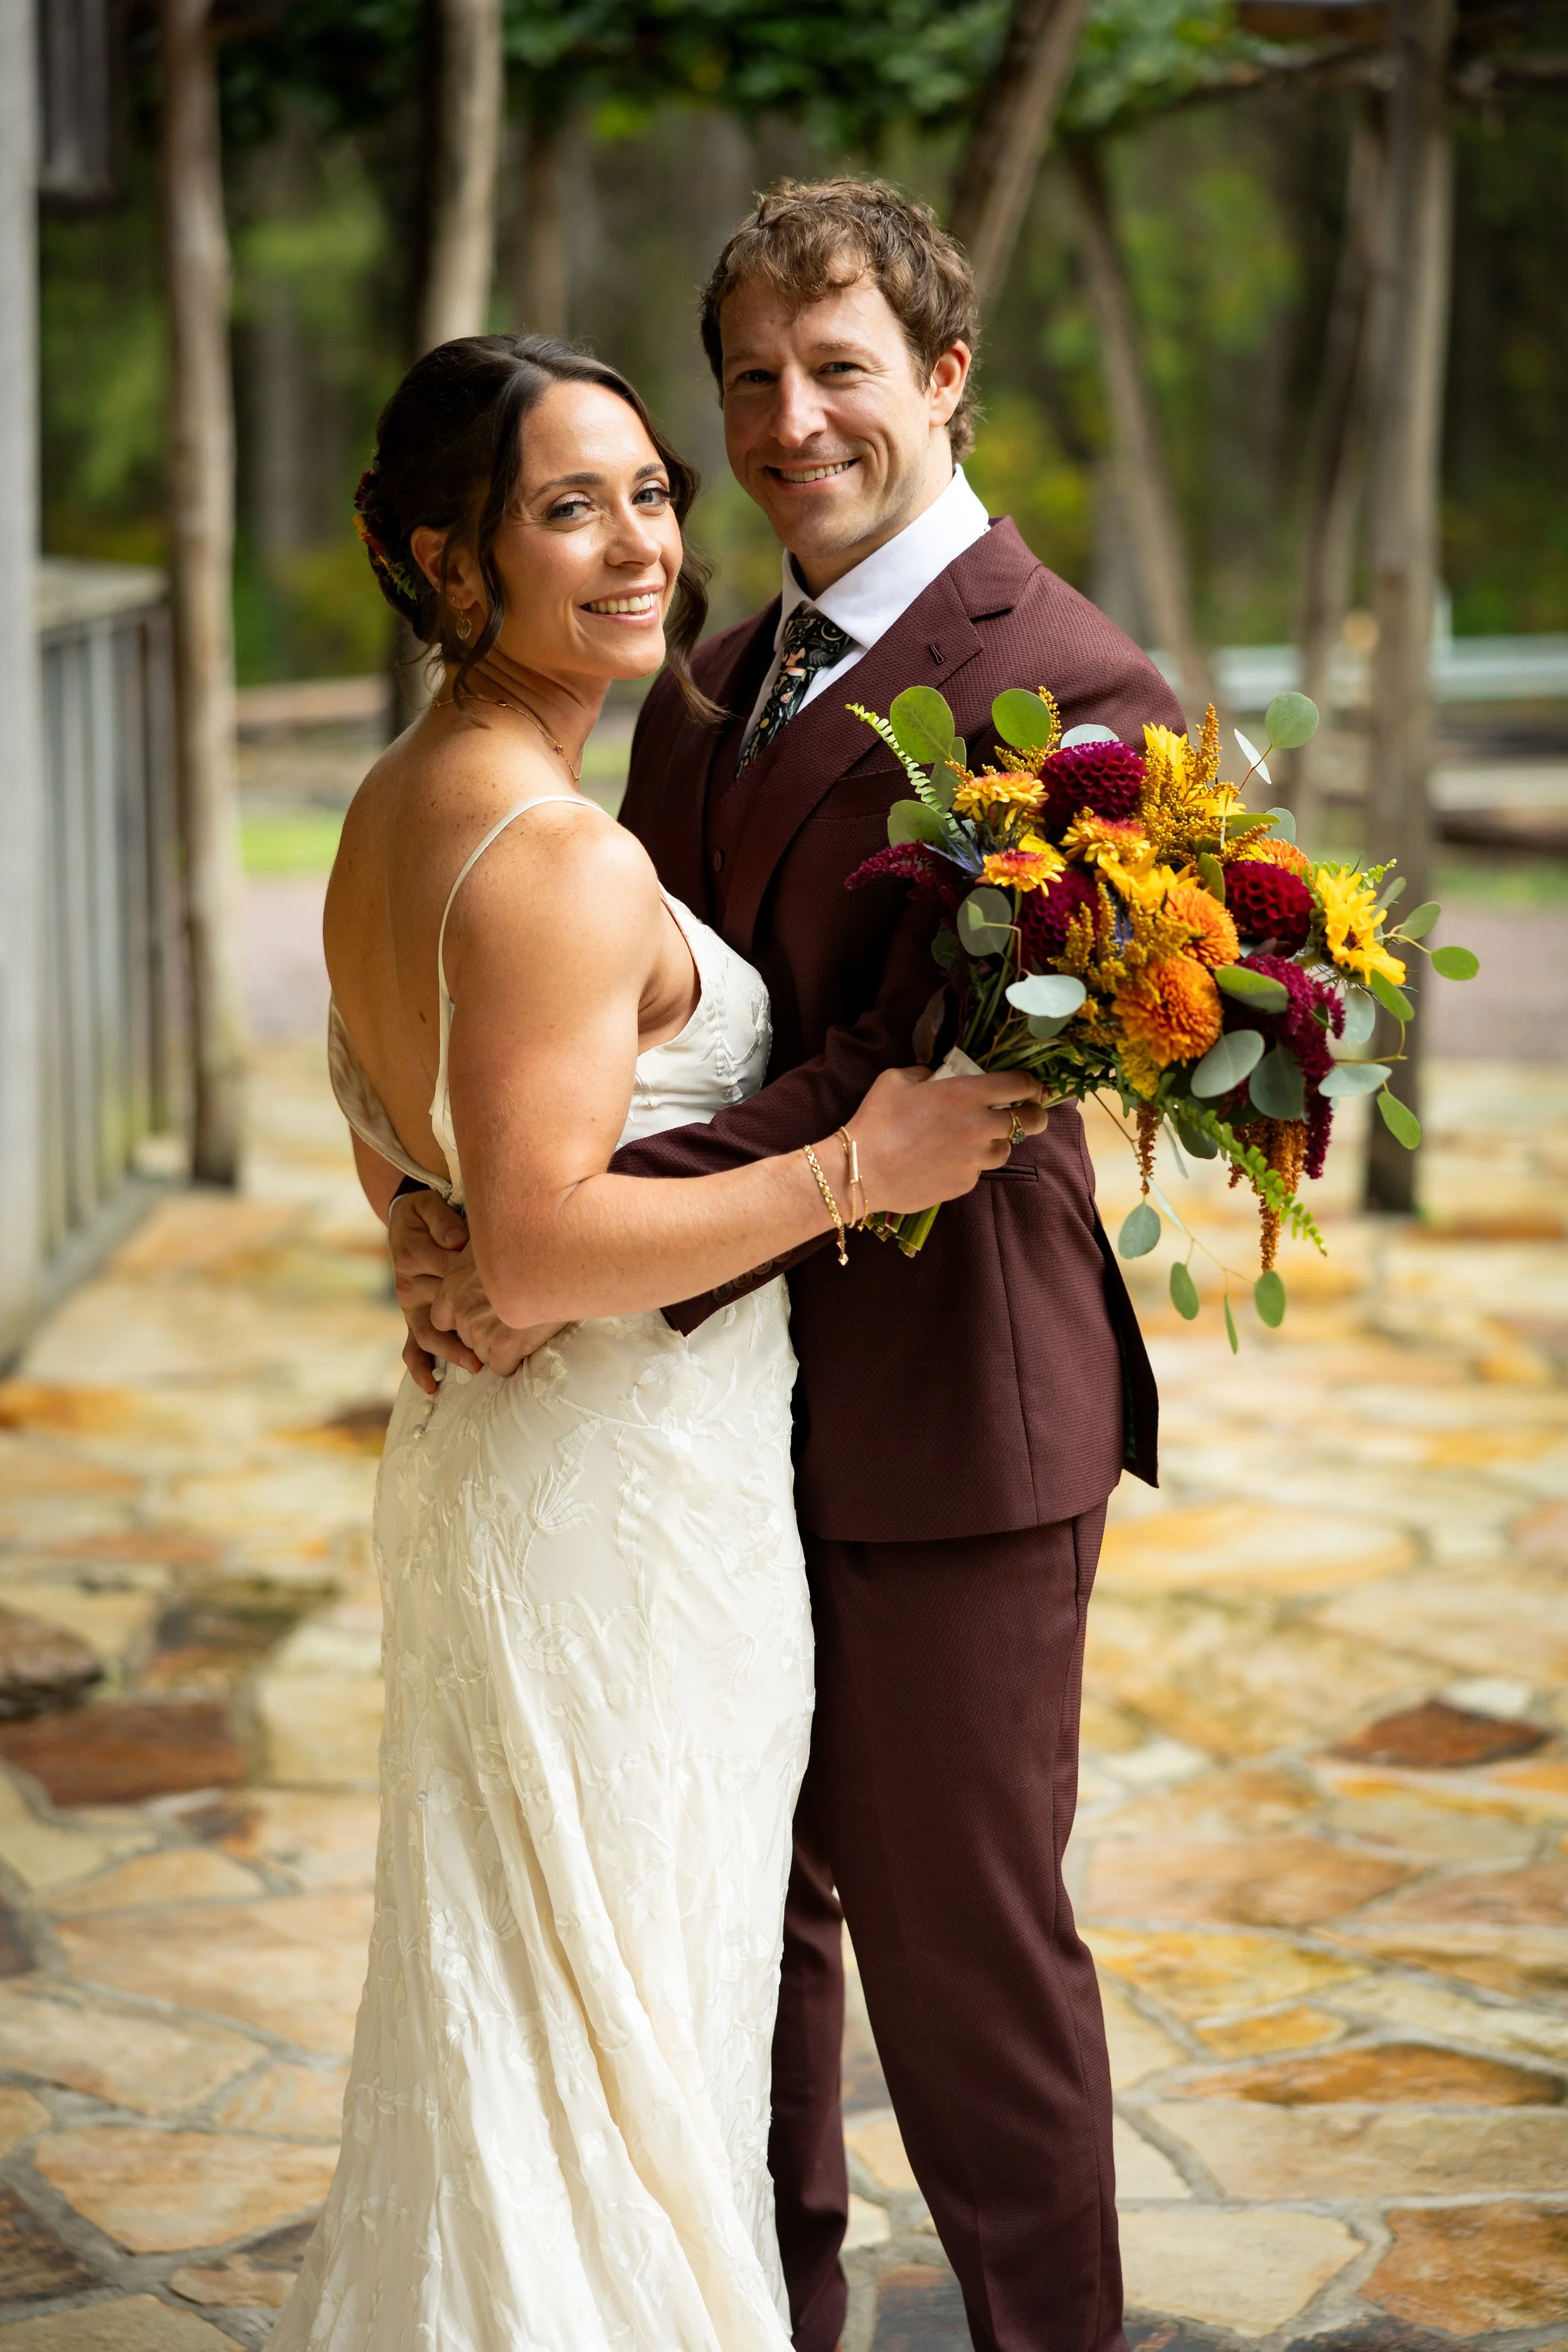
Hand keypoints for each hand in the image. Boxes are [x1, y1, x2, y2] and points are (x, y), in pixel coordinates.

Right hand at [390, 1189, 480, 1395]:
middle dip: (463, 1330)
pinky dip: (420, 1367)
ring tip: (473, 1364)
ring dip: (448, 1352)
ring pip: (425, 1335)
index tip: (498, 1291)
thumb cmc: (427, 1213)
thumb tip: (458, 1242)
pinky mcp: (416, 1318)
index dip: (470, 1283)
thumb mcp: (430, 1207)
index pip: (446, 1273)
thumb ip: (443, 1222)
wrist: (408, 1221)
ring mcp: (412, 1306)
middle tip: (488, 1345)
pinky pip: (412, 1347)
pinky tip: (434, 1386)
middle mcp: (409, 1285)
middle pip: (438, 1312)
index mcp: (413, 1257)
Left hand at [430, 1245, 567, 1375]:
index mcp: (455, 1283)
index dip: (463, 1321)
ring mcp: (481, 1328)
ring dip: (502, 1347)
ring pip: (484, 1354)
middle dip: (487, 1334)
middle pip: (467, 1338)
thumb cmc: (531, 1243)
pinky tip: (529, 1341)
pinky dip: (515, 1360)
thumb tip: (483, 1259)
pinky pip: (502, 1367)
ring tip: (524, 1326)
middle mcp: (462, 1308)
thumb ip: (478, 1260)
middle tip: (512, 1318)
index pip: (442, 1319)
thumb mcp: (492, 1241)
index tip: (482, 1315)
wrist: (559, 1255)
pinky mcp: (504, 1344)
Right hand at [843, 1066, 1046, 1215]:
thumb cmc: (876, 1121)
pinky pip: (978, 1170)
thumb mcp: (896, 1080)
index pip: (1019, 1084)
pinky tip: (946, 1161)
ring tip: (976, 1140)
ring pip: (1005, 1149)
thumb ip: (925, 1073)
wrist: (862, 1171)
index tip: (1033, 1087)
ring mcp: (975, 1158)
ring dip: (997, 1141)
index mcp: (966, 1093)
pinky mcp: (965, 1183)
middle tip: (1029, 1114)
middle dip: (1035, 1115)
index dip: (1032, 1084)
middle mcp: (979, 1126)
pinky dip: (970, 1163)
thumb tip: (936, 1076)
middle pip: (1030, 1121)